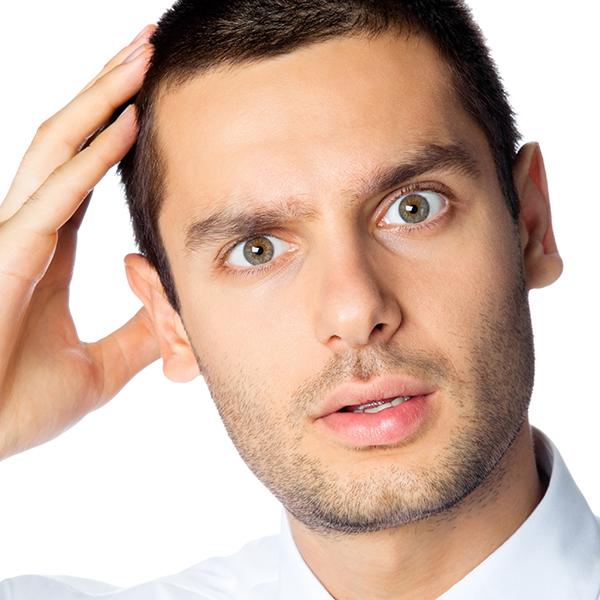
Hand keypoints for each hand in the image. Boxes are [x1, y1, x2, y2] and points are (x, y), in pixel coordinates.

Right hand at [0, 26, 160, 459]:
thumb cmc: (17, 406)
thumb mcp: (102, 365)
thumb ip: (136, 333)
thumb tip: (171, 311)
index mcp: (49, 248)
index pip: (86, 171)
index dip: (116, 129)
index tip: (156, 98)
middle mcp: (29, 229)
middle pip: (72, 141)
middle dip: (109, 90)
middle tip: (150, 47)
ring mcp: (13, 237)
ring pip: (58, 149)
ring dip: (102, 99)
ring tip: (143, 55)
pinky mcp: (6, 257)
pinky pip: (56, 196)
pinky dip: (92, 158)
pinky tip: (127, 122)